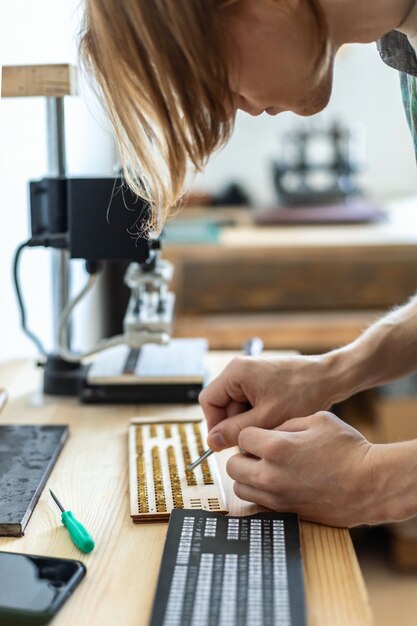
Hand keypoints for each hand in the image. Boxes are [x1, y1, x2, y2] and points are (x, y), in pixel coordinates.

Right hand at [200, 354, 338, 449]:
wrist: (330, 378)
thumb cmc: (304, 392)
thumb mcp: (267, 418)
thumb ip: (237, 431)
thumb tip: (213, 442)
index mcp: (235, 373)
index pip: (209, 402)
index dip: (215, 425)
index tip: (228, 443)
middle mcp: (239, 370)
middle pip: (222, 405)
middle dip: (236, 425)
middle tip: (256, 438)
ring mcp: (251, 375)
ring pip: (237, 407)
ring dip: (249, 422)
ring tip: (270, 428)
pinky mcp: (262, 381)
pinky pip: (250, 403)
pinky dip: (259, 416)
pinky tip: (275, 421)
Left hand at [227, 411, 380, 526]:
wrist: (371, 484)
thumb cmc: (349, 449)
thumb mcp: (318, 420)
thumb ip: (286, 423)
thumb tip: (270, 431)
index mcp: (277, 447)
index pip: (241, 437)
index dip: (252, 433)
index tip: (263, 435)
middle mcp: (271, 474)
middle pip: (232, 465)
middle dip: (243, 456)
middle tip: (260, 452)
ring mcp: (277, 497)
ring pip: (240, 487)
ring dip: (248, 476)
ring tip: (267, 468)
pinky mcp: (286, 513)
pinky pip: (257, 503)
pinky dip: (260, 493)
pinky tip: (277, 483)